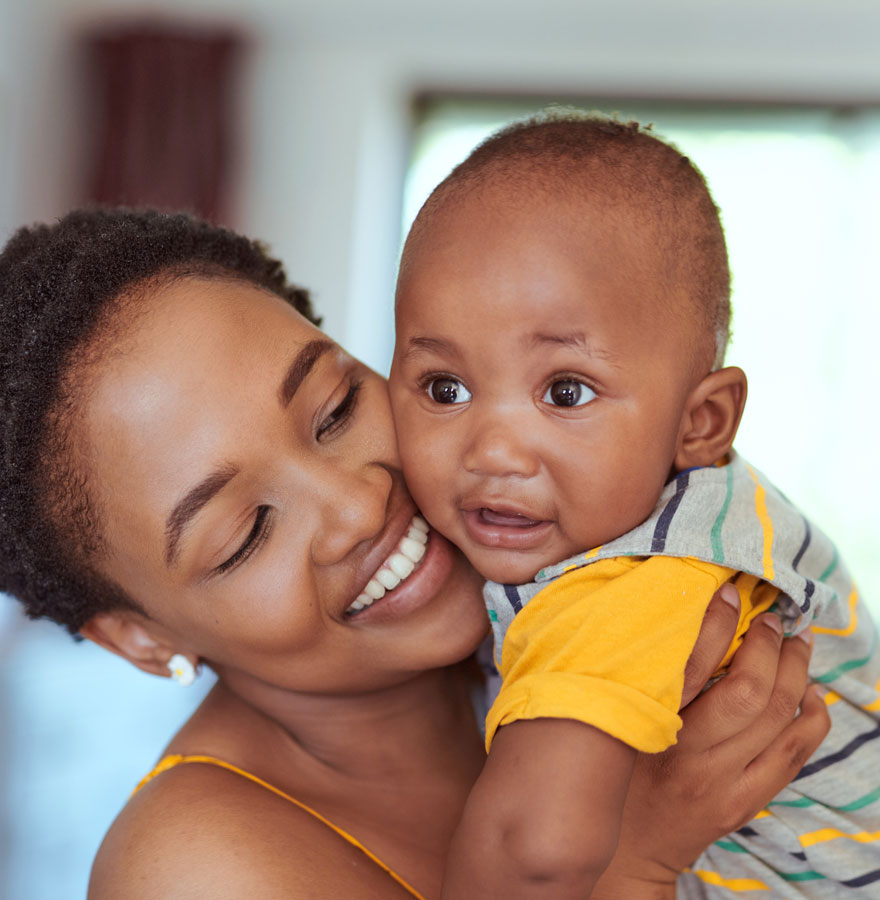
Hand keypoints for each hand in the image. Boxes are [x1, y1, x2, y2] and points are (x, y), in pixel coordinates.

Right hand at [592, 585, 829, 898]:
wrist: (628, 851)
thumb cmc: (611, 776)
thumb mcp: (609, 725)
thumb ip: (631, 678)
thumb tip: (657, 620)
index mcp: (651, 728)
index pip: (692, 665)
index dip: (716, 622)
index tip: (729, 593)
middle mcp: (693, 756)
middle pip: (752, 692)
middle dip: (770, 646)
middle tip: (772, 618)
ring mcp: (726, 783)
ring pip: (782, 720)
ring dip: (798, 673)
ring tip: (798, 643)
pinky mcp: (746, 800)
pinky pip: (794, 754)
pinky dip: (811, 718)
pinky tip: (809, 693)